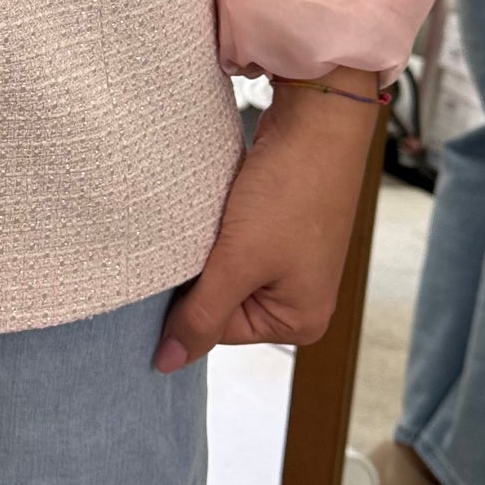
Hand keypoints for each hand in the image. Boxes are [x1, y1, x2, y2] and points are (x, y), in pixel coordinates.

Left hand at [153, 71, 382, 371]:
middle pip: (220, 299)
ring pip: (223, 267)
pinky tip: (217, 207)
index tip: (170, 266)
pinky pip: (234, 241)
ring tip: (210, 220)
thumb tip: (166, 365)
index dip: (187, 298)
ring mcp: (290, 261)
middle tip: (193, 239)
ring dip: (207, 246)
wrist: (318, 120)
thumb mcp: (238, 263)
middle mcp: (299, 297)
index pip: (216, 329)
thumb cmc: (290, 193)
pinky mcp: (280, 227)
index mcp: (299, 322)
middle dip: (201, 271)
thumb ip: (201, 316)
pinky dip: (219, 227)